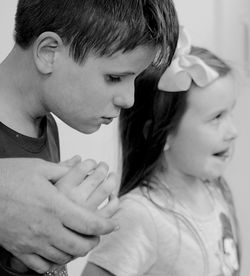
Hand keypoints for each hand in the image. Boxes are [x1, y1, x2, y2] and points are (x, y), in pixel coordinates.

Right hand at [0, 158, 117, 272]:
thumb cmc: (8, 176)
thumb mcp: (39, 168)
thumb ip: (64, 170)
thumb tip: (81, 166)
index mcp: (55, 206)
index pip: (89, 223)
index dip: (106, 226)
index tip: (114, 224)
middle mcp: (46, 228)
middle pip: (80, 245)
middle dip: (94, 241)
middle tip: (98, 234)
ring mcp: (31, 242)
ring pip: (63, 256)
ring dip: (77, 251)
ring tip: (82, 241)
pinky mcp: (19, 248)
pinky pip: (41, 265)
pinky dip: (55, 262)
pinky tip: (59, 252)